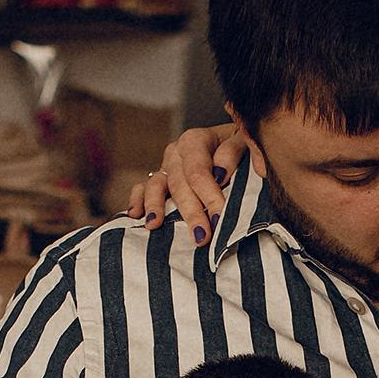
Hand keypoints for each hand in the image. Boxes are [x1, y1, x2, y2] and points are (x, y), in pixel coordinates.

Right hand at [128, 122, 249, 242]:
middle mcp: (176, 153)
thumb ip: (234, 152)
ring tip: (155, 225)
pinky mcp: (159, 180)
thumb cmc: (240, 147)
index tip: (219, 219)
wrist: (231, 147)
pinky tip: (135, 216)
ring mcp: (165, 167)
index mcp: (195, 141)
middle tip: (201, 237)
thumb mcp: (243, 142)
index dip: (209, 196)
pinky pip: (142, 189)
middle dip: (191, 212)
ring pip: (156, 186)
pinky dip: (137, 200)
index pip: (199, 171)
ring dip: (156, 207)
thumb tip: (220, 174)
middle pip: (179, 184)